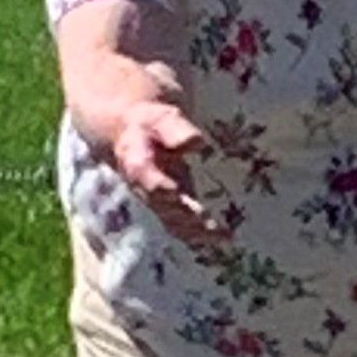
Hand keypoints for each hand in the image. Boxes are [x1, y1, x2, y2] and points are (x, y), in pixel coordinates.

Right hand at [110, 97, 230, 252]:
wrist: (133, 135)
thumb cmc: (150, 123)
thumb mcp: (160, 118)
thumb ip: (174, 130)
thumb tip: (196, 142)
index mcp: (135, 159)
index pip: (143, 175)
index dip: (157, 186)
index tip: (175, 193)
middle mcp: (143, 186)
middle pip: (160, 205)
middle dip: (183, 214)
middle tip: (207, 221)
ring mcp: (155, 201)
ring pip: (172, 221)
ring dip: (196, 231)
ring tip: (222, 236)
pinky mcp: (170, 209)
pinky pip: (182, 227)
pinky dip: (201, 235)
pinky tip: (223, 239)